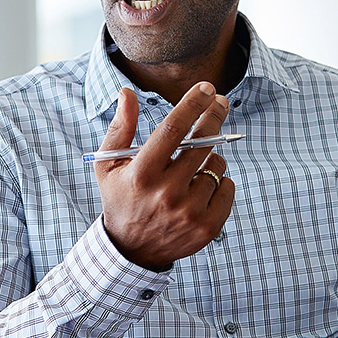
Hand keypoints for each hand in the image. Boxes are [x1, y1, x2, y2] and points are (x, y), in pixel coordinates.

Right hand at [94, 82, 233, 270]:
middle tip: (219, 103)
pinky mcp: (208, 226)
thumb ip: (121, 127)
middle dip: (213, 117)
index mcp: (141, 174)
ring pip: (216, 165)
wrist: (130, 249)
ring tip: (193, 165)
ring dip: (210, 157)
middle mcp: (166, 193)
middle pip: (202, 143)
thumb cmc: (120, 198)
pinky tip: (202, 183)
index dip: (192, 104)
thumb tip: (127, 93)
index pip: (173, 129)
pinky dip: (220, 180)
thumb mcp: (109, 164)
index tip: (207, 88)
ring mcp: (189, 212)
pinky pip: (227, 187)